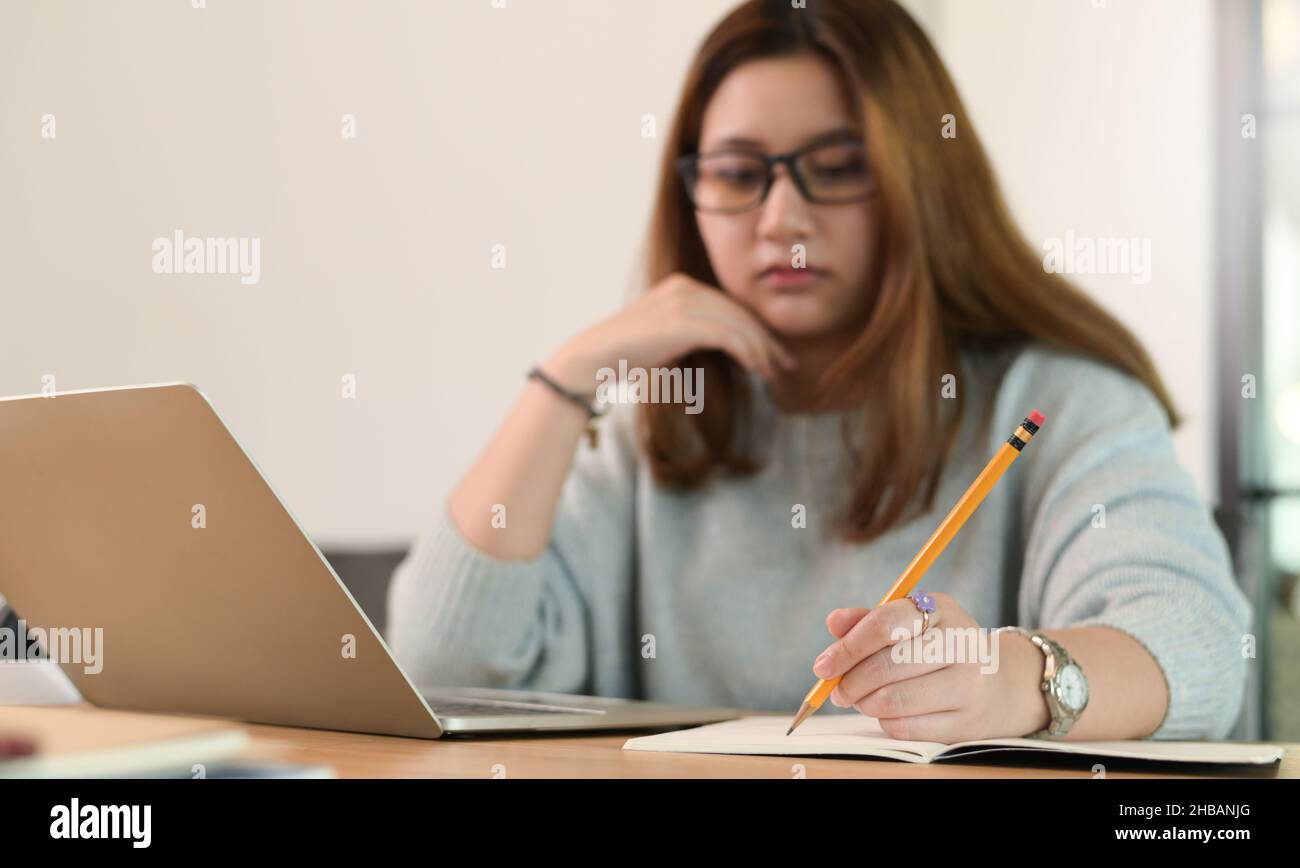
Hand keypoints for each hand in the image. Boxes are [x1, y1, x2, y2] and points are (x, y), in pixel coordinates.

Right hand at [543, 273, 796, 391]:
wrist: (592, 358)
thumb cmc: (627, 355)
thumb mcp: (667, 337)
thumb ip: (695, 333)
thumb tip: (732, 348)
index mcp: (683, 286)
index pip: (731, 307)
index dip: (758, 330)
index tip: (776, 354)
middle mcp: (685, 288)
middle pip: (739, 313)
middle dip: (767, 340)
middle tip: (787, 364)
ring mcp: (683, 302)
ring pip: (738, 324)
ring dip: (761, 350)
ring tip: (774, 373)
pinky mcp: (681, 322)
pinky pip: (728, 336)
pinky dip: (748, 352)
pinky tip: (757, 368)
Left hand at [812, 593, 1048, 741]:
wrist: (997, 684)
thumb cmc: (936, 649)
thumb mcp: (907, 624)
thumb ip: (868, 621)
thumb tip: (834, 622)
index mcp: (941, 609)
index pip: (885, 624)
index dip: (847, 647)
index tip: (822, 666)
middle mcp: (960, 642)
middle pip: (888, 665)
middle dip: (851, 682)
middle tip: (838, 690)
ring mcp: (969, 683)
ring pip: (894, 700)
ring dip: (865, 703)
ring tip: (860, 700)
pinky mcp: (968, 721)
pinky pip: (906, 727)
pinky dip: (884, 721)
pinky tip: (884, 713)